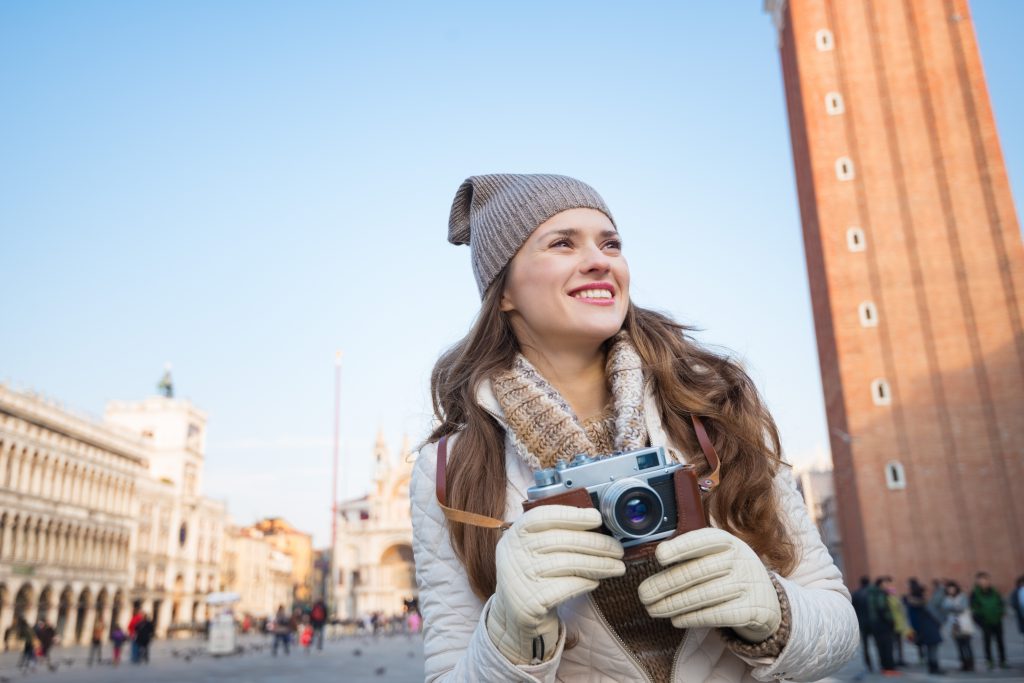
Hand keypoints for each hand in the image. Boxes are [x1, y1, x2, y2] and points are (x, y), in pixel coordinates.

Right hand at [487, 505, 624, 662]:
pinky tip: (595, 581)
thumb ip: (557, 533)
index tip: (597, 518)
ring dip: (598, 564)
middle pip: (560, 541)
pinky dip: (585, 582)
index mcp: (515, 534)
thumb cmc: (536, 575)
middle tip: (617, 549)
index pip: (541, 516)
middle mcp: (512, 553)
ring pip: (567, 563)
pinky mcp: (530, 601)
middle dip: (595, 543)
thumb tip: (596, 522)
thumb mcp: (535, 549)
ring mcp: (519, 578)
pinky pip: (566, 587)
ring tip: (617, 567)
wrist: (517, 615)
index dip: (571, 515)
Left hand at [638, 528, 780, 641]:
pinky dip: (692, 618)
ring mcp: (747, 584)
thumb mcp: (718, 555)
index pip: (703, 540)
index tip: (659, 556)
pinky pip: (716, 614)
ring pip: (703, 595)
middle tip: (643, 594)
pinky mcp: (751, 609)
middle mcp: (740, 560)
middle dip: (665, 584)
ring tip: (652, 609)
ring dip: (673, 604)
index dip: (681, 547)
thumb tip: (653, 560)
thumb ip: (691, 555)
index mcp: (727, 541)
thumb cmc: (728, 572)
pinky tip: (676, 620)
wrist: (766, 599)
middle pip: (697, 572)